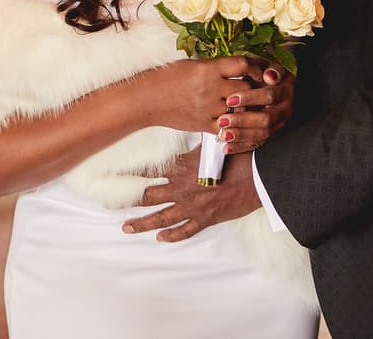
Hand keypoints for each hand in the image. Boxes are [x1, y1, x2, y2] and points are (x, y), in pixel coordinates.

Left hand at [121, 149, 258, 241]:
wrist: (259, 177)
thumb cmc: (239, 156)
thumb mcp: (213, 144)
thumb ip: (195, 145)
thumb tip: (185, 135)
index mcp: (183, 167)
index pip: (151, 170)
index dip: (132, 173)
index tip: (115, 175)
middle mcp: (183, 188)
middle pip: (150, 196)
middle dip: (130, 200)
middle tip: (113, 205)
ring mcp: (193, 206)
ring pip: (162, 217)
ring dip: (142, 223)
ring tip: (126, 228)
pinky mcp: (206, 218)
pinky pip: (186, 230)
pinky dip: (173, 235)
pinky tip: (161, 237)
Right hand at [140, 56, 262, 133]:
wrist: (147, 99)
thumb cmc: (167, 77)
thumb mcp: (192, 65)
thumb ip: (216, 67)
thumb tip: (239, 68)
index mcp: (208, 69)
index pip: (243, 65)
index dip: (256, 67)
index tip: (260, 71)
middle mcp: (211, 88)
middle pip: (246, 89)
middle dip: (252, 89)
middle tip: (256, 89)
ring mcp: (208, 109)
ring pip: (240, 110)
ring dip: (244, 108)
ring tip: (246, 105)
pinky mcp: (204, 125)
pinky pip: (228, 127)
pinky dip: (233, 124)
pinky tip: (233, 120)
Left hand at [216, 64, 293, 153]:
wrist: (276, 87)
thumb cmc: (269, 76)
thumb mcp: (271, 68)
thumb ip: (271, 70)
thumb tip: (270, 76)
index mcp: (285, 92)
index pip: (270, 96)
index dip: (250, 98)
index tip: (230, 99)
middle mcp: (284, 111)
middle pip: (266, 119)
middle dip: (243, 120)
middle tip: (223, 120)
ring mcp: (279, 125)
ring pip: (263, 134)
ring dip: (241, 135)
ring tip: (223, 134)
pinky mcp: (271, 136)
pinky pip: (257, 144)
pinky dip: (241, 147)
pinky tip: (227, 147)